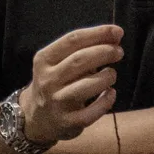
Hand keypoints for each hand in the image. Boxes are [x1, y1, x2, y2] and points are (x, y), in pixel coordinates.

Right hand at [22, 25, 124, 144]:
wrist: (35, 118)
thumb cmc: (54, 82)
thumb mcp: (57, 63)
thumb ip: (83, 48)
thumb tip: (115, 35)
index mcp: (44, 60)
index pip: (73, 40)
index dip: (98, 33)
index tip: (118, 31)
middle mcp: (48, 80)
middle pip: (80, 60)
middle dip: (104, 52)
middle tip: (119, 52)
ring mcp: (57, 102)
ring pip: (87, 86)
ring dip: (106, 77)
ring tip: (111, 74)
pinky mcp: (68, 122)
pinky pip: (92, 112)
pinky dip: (106, 101)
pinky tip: (111, 93)